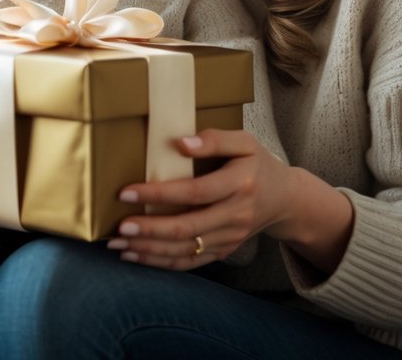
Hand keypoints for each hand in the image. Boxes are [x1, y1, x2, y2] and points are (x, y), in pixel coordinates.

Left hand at [107, 129, 353, 272]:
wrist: (284, 199)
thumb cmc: (257, 163)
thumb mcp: (245, 141)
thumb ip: (214, 139)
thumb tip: (181, 143)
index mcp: (240, 184)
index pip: (194, 192)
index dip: (159, 194)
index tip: (127, 192)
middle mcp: (236, 215)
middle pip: (187, 228)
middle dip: (149, 230)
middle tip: (119, 228)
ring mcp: (230, 238)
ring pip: (185, 251)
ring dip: (149, 250)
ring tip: (117, 245)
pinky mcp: (224, 251)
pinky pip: (189, 262)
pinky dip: (161, 262)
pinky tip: (136, 255)